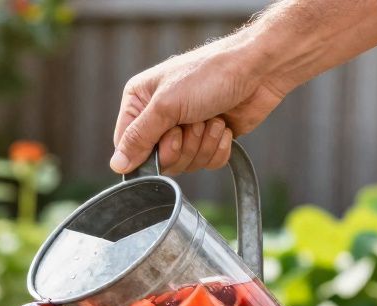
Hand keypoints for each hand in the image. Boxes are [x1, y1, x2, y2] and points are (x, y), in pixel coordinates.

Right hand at [111, 36, 290, 173]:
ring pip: (184, 164)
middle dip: (182, 146)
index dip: (147, 152)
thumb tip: (117, 165)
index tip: (169, 136)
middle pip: (158, 160)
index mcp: (140, 102)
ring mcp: (186, 129)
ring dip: (203, 144)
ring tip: (212, 118)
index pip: (127, 145)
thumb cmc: (211, 74)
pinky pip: (206, 164)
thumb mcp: (166, 104)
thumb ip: (138, 137)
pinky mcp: (209, 139)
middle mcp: (159, 117)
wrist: (260, 68)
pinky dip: (218, 148)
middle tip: (194, 122)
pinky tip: (224, 126)